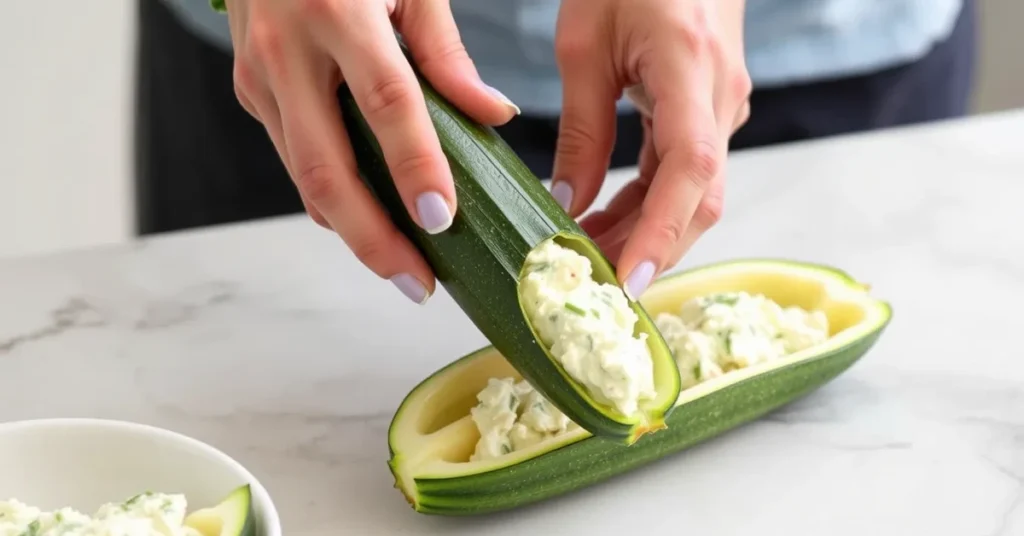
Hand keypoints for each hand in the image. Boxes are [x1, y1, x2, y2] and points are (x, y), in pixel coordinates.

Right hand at [223, 0, 519, 302]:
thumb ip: (445, 51)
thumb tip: (493, 115)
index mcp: (339, 10)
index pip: (386, 104)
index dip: (414, 166)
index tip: (442, 219)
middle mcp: (287, 48)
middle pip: (326, 168)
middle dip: (372, 238)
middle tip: (416, 283)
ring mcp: (258, 74)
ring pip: (302, 177)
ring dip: (352, 230)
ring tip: (402, 266)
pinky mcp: (249, 89)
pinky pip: (292, 158)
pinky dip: (332, 196)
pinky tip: (368, 219)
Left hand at [549, 0, 751, 298]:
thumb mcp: (583, 44)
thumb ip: (581, 130)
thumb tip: (569, 203)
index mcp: (690, 68)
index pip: (689, 171)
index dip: (661, 233)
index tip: (628, 281)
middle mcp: (720, 95)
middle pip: (699, 199)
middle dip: (648, 249)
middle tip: (591, 288)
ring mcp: (723, 104)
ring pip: (693, 193)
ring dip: (644, 232)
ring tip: (587, 260)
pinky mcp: (711, 109)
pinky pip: (685, 171)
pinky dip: (648, 204)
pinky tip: (608, 223)